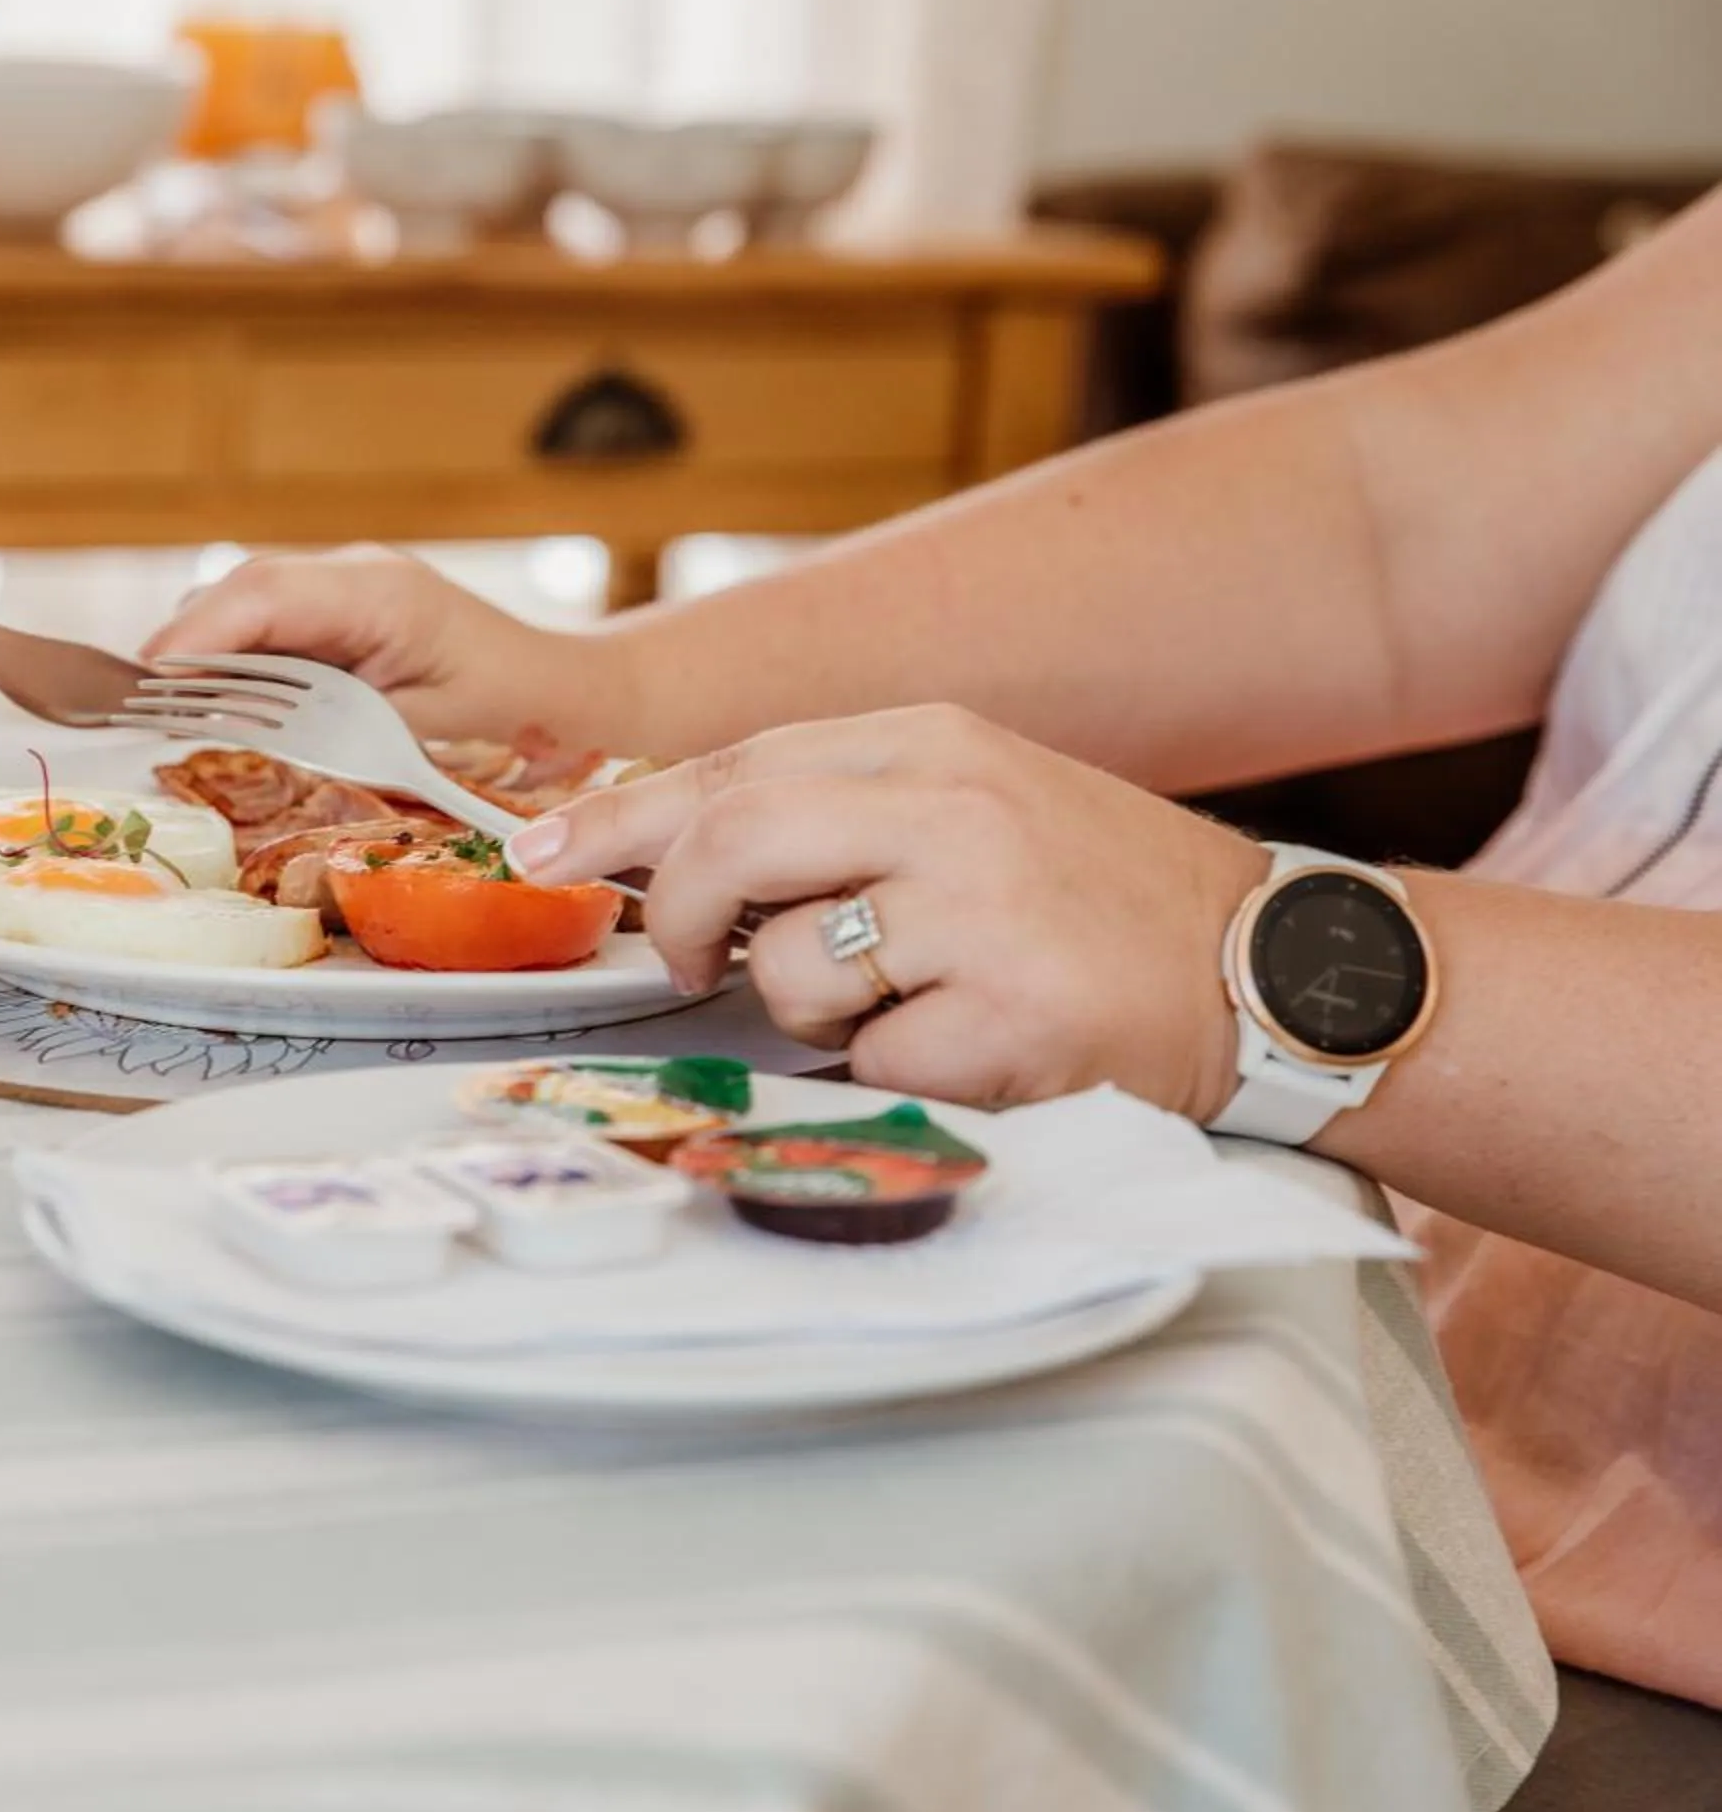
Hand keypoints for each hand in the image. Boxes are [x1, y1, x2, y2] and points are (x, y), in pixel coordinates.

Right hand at [144, 545, 622, 745]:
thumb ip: (333, 721)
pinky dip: (228, 652)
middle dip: (180, 643)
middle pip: (240, 592)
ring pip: (243, 601)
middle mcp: (354, 573)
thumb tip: (246, 724)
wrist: (556, 681)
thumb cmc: (505, 701)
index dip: (197, 637)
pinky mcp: (338, 606)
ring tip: (157, 704)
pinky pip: (266, 618)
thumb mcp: (419, 725)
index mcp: (380, 592)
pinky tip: (207, 695)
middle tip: (127, 702)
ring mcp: (344, 583)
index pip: (264, 598)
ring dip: (198, 647)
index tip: (148, 682)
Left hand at [508, 704, 1268, 1118]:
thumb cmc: (1095, 897)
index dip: (617, 817)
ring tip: (903, 1000)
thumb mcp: (970, 804)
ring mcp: (983, 910)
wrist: (1271, 967)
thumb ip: (837, 810)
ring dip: (810, 1012)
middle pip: (732, 842)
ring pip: (789, 970)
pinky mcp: (1013, 1015)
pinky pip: (871, 1060)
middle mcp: (950, 808)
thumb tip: (673, 848)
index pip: (732, 766)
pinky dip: (893, 1068)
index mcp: (929, 742)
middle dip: (676, 914)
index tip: (540, 855)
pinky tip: (970, 1043)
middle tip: (685, 962)